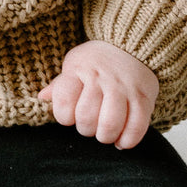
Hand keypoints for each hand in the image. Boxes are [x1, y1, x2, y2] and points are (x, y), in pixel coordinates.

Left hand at [38, 41, 159, 148]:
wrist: (131, 45)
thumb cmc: (97, 60)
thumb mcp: (74, 64)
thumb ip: (60, 84)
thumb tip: (42, 98)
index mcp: (80, 69)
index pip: (64, 101)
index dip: (64, 116)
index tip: (69, 116)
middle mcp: (102, 78)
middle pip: (86, 118)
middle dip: (85, 129)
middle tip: (89, 125)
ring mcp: (124, 88)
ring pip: (110, 125)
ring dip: (105, 137)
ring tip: (105, 132)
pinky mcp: (144, 98)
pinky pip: (136, 128)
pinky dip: (127, 141)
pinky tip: (121, 139)